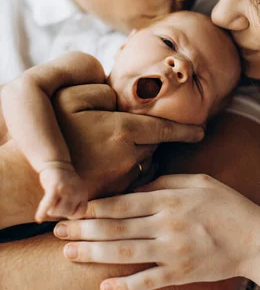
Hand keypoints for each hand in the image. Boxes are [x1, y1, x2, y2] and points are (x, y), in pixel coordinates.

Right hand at [36, 163, 87, 222]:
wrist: (56, 163)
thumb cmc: (63, 181)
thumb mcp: (75, 191)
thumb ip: (74, 203)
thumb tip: (69, 226)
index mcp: (83, 193)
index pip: (80, 214)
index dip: (70, 215)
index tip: (64, 210)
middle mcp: (77, 191)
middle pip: (67, 213)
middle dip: (59, 212)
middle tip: (54, 203)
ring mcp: (66, 189)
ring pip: (58, 211)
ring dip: (51, 210)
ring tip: (49, 201)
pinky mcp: (55, 187)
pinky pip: (48, 205)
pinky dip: (42, 212)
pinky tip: (38, 218)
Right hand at [53, 84, 203, 198]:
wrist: (26, 177)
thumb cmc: (47, 132)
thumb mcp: (71, 97)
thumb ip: (104, 93)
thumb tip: (120, 99)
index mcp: (122, 130)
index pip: (164, 129)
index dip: (186, 130)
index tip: (202, 130)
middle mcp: (127, 157)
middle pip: (154, 147)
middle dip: (154, 139)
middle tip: (144, 133)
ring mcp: (120, 180)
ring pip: (145, 165)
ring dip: (142, 157)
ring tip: (124, 150)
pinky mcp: (111, 196)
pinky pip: (131, 182)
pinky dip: (129, 173)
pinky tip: (112, 166)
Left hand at [54, 174, 259, 289]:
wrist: (256, 239)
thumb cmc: (227, 205)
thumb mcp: (199, 181)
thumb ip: (167, 182)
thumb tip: (137, 188)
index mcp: (170, 199)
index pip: (124, 203)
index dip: (95, 206)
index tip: (73, 207)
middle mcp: (168, 224)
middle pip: (117, 227)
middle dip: (84, 229)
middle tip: (57, 231)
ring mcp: (174, 251)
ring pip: (125, 252)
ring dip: (94, 253)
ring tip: (69, 254)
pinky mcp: (181, 274)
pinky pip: (148, 281)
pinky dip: (125, 285)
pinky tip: (103, 287)